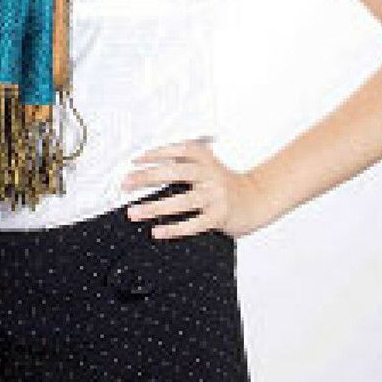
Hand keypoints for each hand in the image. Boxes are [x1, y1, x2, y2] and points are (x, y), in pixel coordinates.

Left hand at [120, 138, 267, 239]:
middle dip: (147, 178)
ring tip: (134, 212)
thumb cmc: (223, 184)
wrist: (256, 199)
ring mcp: (215, 196)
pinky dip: (174, 228)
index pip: (178, 150)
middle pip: (175, 173)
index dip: (156, 153)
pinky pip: (194, 224)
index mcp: (205, 158)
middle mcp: (210, 174)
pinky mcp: (219, 216)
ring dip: (154, 207)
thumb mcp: (207, 165)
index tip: (135, 160)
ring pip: (182, 201)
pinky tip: (157, 231)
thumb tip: (146, 167)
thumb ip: (183, 163)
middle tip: (125, 184)